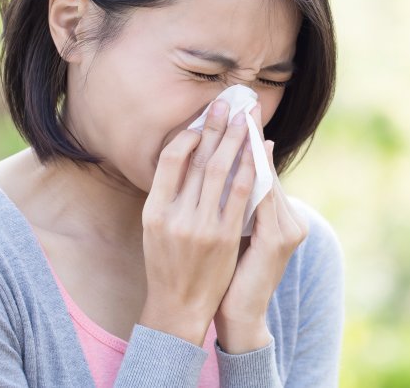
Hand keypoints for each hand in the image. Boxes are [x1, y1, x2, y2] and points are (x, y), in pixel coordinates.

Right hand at [138, 99, 259, 345]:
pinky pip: (240, 195)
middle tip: (227, 103)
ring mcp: (201, 227)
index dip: (188, 135)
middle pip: (199, 159)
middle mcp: (175, 216)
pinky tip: (255, 152)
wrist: (179, 306)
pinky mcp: (225, 237)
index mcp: (153, 210)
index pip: (170, 160)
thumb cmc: (166, 264)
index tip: (202, 120)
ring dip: (235, 141)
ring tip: (244, 118)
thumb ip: (166, 196)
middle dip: (216, 128)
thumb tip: (182, 157)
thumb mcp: (153, 229)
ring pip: (221, 171)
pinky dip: (249, 170)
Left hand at [214, 103, 309, 352]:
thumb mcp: (236, 234)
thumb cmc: (231, 275)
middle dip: (250, 135)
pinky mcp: (279, 239)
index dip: (250, 141)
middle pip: (267, 169)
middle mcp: (291, 220)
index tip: (238, 112)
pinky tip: (241, 155)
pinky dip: (252, 175)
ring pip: (266, 179)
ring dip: (250, 147)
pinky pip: (263, 198)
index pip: (262, 171)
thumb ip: (238, 205)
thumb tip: (230, 169)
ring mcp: (288, 229)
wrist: (238, 316)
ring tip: (238, 120)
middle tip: (240, 104)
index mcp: (280, 218)